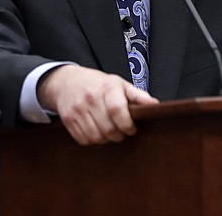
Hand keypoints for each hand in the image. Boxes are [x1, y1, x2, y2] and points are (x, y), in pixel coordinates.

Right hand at [37, 65, 158, 144]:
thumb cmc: (98, 84)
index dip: (127, 124)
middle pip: (108, 128)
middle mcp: (91, 98)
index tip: (132, 129)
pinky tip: (97, 132)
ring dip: (106, 139)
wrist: (66, 81)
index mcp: (108, 87)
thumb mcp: (120, 84)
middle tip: (122, 132)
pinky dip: (92, 140)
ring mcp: (77, 109)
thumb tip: (155, 106)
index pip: (118, 110)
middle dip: (119, 135)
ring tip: (110, 132)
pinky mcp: (68, 120)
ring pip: (96, 137)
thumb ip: (138, 96)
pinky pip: (83, 140)